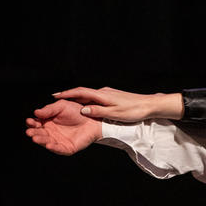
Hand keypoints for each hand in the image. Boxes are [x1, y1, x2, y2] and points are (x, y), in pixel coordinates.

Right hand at [25, 99, 102, 154]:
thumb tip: (36, 112)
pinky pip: (59, 149)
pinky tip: (49, 145)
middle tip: (30, 132)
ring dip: (41, 140)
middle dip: (34, 133)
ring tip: (35, 138)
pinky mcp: (68, 148)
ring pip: (47, 142)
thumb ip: (49, 109)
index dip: (31, 123)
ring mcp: (59, 141)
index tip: (29, 121)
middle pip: (39, 134)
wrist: (93, 118)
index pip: (36, 124)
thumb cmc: (77, 111)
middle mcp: (51, 133)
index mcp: (47, 122)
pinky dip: (54, 148)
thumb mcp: (61, 106)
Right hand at [51, 86, 183, 121]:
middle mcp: (104, 92)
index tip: (55, 96)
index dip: (67, 94)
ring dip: (77, 98)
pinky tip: (85, 105)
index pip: (80, 92)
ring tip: (67, 104)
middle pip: (82, 92)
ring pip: (89, 95)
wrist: (150, 105)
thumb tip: (82, 110)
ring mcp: (108, 94)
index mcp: (103, 95)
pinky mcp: (113, 97)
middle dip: (69, 96)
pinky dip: (87, 100)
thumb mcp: (115, 114)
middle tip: (55, 100)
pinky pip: (95, 98)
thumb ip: (98, 111)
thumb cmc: (134, 110)